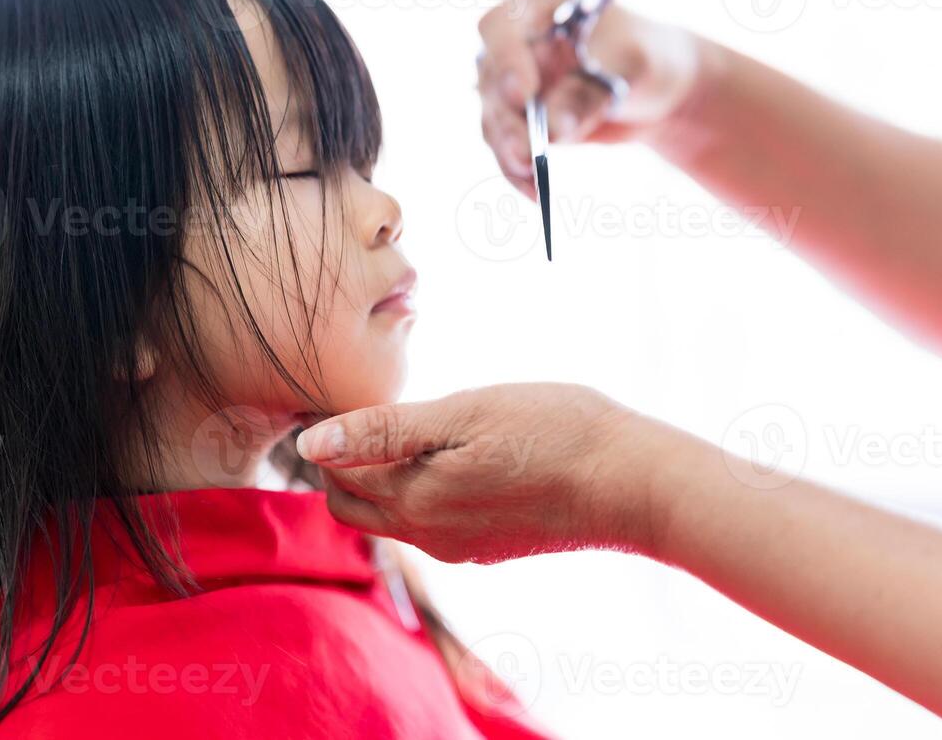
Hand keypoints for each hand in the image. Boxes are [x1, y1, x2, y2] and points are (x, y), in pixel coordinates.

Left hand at [295, 382, 690, 563]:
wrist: (632, 482)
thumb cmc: (552, 432)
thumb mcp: (461, 415)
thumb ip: (382, 431)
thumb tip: (309, 444)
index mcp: (413, 502)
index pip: (335, 473)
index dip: (326, 433)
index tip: (331, 394)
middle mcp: (428, 536)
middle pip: (353, 504)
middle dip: (341, 463)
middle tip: (358, 411)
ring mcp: (460, 547)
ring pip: (392, 514)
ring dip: (380, 477)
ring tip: (402, 426)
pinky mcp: (488, 547)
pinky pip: (429, 521)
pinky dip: (417, 489)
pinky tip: (445, 454)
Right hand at [476, 0, 710, 198]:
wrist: (657, 89)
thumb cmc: (646, 57)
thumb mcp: (629, 67)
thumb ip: (588, 94)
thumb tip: (554, 132)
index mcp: (533, 3)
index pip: (501, 28)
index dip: (507, 60)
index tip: (525, 95)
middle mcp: (511, 40)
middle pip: (491, 81)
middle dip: (509, 122)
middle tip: (527, 154)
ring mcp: (508, 80)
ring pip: (494, 120)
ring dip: (511, 152)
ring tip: (534, 182)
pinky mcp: (516, 118)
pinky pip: (505, 146)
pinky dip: (517, 171)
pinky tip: (535, 193)